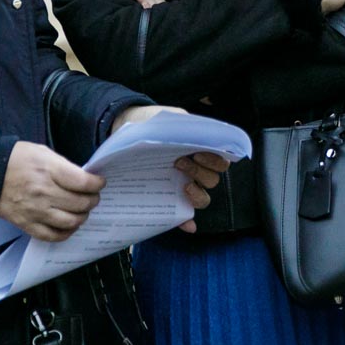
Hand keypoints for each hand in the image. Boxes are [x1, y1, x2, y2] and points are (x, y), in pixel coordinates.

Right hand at [0, 141, 104, 241]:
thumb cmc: (16, 160)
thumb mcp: (43, 153)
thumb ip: (64, 166)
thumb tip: (84, 179)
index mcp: (49, 171)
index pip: (83, 183)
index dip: (97, 184)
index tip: (99, 182)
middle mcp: (44, 193)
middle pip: (80, 203)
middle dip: (92, 200)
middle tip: (93, 197)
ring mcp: (35, 211)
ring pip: (70, 221)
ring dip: (82, 217)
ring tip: (82, 210)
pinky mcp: (27, 224)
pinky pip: (52, 236)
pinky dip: (66, 232)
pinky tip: (69, 225)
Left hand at [109, 104, 222, 232]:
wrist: (124, 131)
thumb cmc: (149, 124)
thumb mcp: (168, 119)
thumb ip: (183, 125)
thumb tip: (194, 133)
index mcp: (198, 151)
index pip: (220, 162)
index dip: (215, 160)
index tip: (198, 153)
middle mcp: (194, 171)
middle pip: (212, 180)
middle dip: (200, 172)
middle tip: (179, 162)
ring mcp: (182, 186)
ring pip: (203, 198)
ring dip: (198, 194)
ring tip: (182, 185)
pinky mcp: (167, 200)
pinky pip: (182, 216)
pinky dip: (187, 222)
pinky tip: (189, 225)